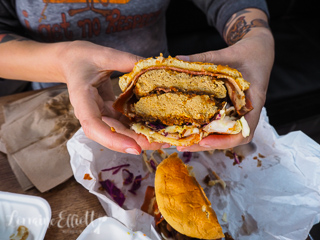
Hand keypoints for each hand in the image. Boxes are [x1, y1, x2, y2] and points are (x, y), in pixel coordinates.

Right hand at [60, 41, 167, 153]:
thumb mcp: (104, 54)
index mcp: (82, 100)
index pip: (94, 126)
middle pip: (112, 135)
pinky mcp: (110, 113)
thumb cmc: (82, 58)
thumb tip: (153, 67)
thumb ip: (127, 60)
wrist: (72, 61)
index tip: (135, 148)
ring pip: (120, 132)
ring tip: (163, 138)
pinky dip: (140, 126)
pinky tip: (156, 126)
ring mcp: (101, 115)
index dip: (113, 140)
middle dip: (137, 142)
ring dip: (141, 137)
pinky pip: (125, 124)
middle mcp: (91, 113)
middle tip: (161, 143)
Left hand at [176, 27, 273, 151]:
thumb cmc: (251, 51)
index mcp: (254, 101)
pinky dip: (208, 128)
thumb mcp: (229, 53)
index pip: (244, 132)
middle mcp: (247, 111)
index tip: (204, 141)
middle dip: (207, 144)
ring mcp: (240, 111)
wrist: (261, 49)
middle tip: (182, 147)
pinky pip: (222, 122)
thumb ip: (205, 58)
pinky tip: (191, 129)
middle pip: (231, 137)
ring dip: (205, 139)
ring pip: (225, 133)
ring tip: (182, 142)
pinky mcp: (233, 108)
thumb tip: (178, 58)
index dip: (225, 141)